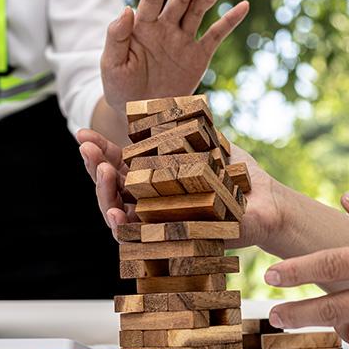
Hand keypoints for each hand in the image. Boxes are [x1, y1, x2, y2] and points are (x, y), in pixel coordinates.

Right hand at [76, 128, 282, 248]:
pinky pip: (136, 240)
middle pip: (110, 188)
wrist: (267, 203)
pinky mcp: (167, 242)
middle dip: (93, 168)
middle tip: (87, 151)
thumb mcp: (207, 142)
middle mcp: (150, 200)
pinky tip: (115, 213)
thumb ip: (180, 129)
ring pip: (115, 215)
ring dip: (102, 194)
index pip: (118, 162)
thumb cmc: (238, 175)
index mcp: (154, 176)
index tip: (82, 134)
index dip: (98, 150)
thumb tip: (156, 106)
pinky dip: (121, 227)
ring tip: (102, 173)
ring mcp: (156, 222)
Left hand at [101, 0, 248, 112]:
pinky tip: (242, 6)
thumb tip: (127, 9)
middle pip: (180, 0)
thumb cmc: (120, 88)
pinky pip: (216, 35)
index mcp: (142, 27)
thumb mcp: (111, 65)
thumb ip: (116, 37)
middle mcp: (164, 28)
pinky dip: (229, 20)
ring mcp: (182, 40)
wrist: (139, 115)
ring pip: (197, 12)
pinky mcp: (198, 56)